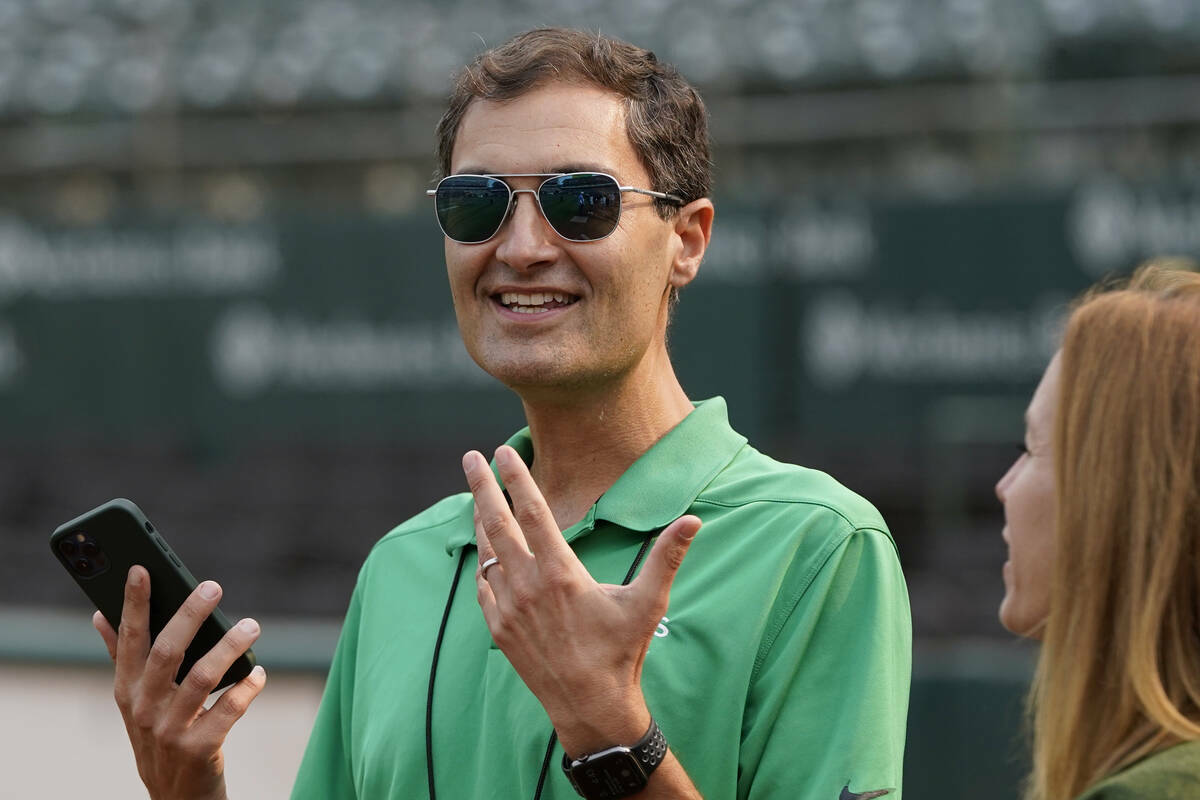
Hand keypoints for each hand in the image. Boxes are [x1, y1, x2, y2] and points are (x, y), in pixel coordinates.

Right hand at [93, 566, 265, 799]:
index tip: (142, 569)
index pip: (130, 639)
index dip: (134, 603)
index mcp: (128, 689)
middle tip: (212, 586)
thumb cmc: (159, 735)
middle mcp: (145, 708)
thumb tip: (99, 614)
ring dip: (229, 647)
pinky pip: (228, 710)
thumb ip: (122, 657)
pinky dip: (247, 688)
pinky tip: (258, 673)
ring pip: (202, 677)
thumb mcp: (134, 701)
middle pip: (167, 651)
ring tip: (251, 625)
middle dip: (189, 615)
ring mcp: (171, 730)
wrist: (175, 797)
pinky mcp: (200, 749)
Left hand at [462, 446, 700, 756]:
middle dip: (482, 487)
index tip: (504, 452)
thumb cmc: (622, 652)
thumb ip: (667, 556)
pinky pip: (483, 585)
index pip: (532, 512)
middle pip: (497, 524)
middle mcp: (528, 585)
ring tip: (476, 497)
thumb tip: (693, 520)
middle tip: (471, 457)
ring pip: (487, 553)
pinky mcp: (499, 629)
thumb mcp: (648, 602)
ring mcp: (508, 608)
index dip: (517, 478)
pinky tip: (485, 553)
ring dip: (481, 521)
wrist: (590, 706)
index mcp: (560, 572)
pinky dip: (483, 563)